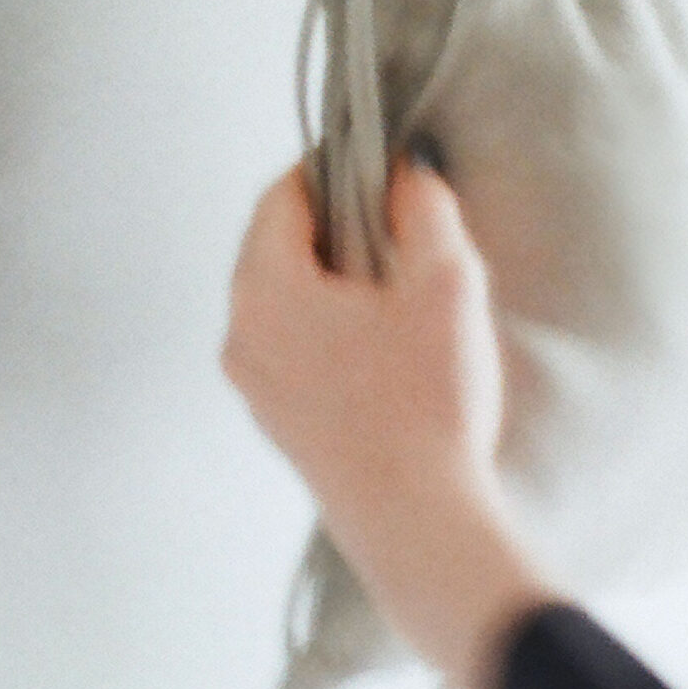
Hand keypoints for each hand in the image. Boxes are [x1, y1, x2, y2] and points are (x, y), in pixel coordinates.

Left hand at [222, 160, 558, 688]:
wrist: (418, 524)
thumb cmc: (428, 401)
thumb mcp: (446, 282)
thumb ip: (423, 207)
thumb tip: (407, 168)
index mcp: (264, 287)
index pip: (281, 196)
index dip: (333, 168)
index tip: (380, 164)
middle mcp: (241, 334)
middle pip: (276, 247)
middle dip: (335, 225)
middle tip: (399, 221)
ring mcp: (254, 386)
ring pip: (285, 300)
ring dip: (334, 280)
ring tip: (402, 285)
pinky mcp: (279, 424)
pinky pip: (294, 348)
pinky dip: (331, 328)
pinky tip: (390, 345)